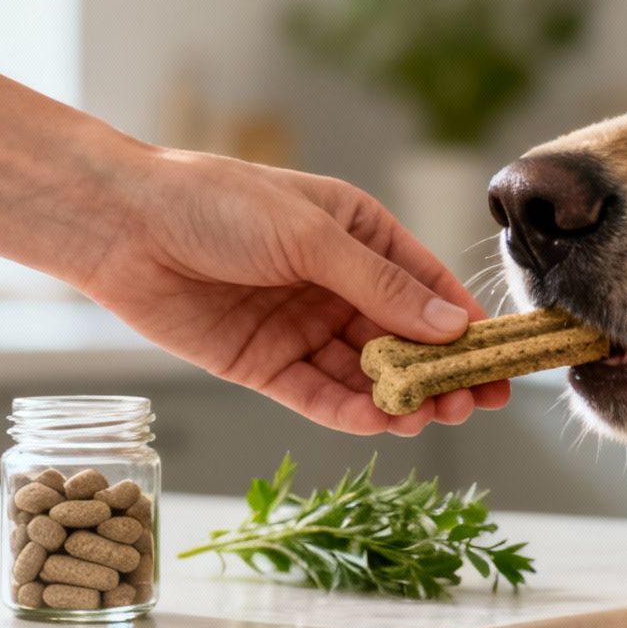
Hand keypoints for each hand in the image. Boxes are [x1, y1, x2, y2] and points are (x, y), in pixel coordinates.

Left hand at [79, 148, 508, 435]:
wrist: (123, 227)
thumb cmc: (215, 204)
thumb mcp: (311, 237)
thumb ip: (382, 287)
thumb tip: (451, 327)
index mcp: (359, 234)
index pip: (428, 285)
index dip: (467, 325)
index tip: (503, 360)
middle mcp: (336, 283)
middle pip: (405, 338)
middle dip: (441, 372)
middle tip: (472, 404)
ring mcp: (302, 326)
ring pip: (366, 373)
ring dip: (400, 398)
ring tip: (428, 418)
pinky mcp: (265, 364)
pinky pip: (318, 394)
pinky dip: (350, 412)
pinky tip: (379, 423)